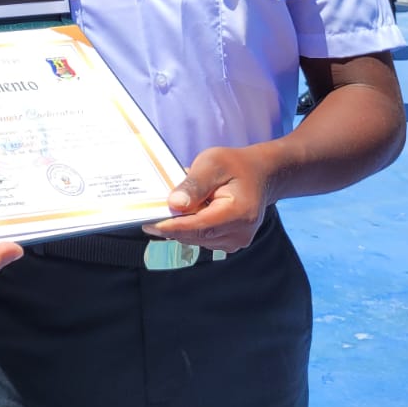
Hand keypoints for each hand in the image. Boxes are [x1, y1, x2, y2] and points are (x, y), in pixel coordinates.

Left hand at [142, 144, 273, 252]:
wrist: (260, 175)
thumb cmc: (235, 165)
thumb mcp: (212, 164)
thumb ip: (194, 184)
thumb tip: (175, 204)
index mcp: (238, 213)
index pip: (198, 227)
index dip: (171, 226)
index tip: (147, 223)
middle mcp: (239, 233)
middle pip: (194, 236)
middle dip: (170, 224)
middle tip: (149, 210)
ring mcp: (236, 241)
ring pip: (195, 239)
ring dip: (180, 225)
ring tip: (176, 203)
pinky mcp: (229, 243)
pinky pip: (200, 239)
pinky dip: (189, 227)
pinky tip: (188, 210)